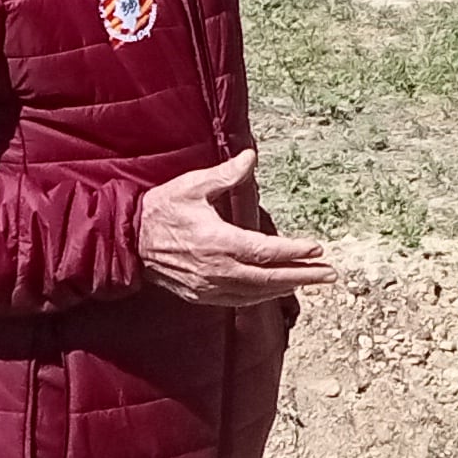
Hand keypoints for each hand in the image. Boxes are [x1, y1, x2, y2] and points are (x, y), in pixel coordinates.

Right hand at [137, 151, 329, 308]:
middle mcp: (217, 270)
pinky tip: (275, 289)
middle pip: (268, 278)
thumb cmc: (161, 210)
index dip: (294, 251)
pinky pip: (238, 301)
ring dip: (285, 287)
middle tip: (330, 273)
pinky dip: (261, 296)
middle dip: (303, 275)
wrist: (127, 242)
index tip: (318, 248)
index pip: (266, 251)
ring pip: (256, 293)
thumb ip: (226, 174)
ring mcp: (208, 287)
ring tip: (311, 280)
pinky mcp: (200, 296)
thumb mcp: (193, 185)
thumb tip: (250, 157)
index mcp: (218, 242)